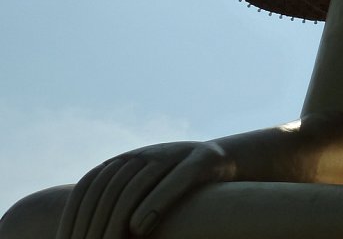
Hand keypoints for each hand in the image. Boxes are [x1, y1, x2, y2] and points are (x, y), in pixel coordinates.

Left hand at [56, 141, 234, 238]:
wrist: (225, 160)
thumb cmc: (179, 183)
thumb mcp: (144, 188)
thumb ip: (119, 201)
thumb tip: (85, 230)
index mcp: (124, 161)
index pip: (88, 187)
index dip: (74, 215)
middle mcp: (143, 154)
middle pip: (106, 191)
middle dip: (93, 225)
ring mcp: (170, 154)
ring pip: (132, 188)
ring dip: (116, 221)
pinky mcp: (198, 161)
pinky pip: (172, 182)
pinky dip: (153, 204)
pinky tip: (140, 228)